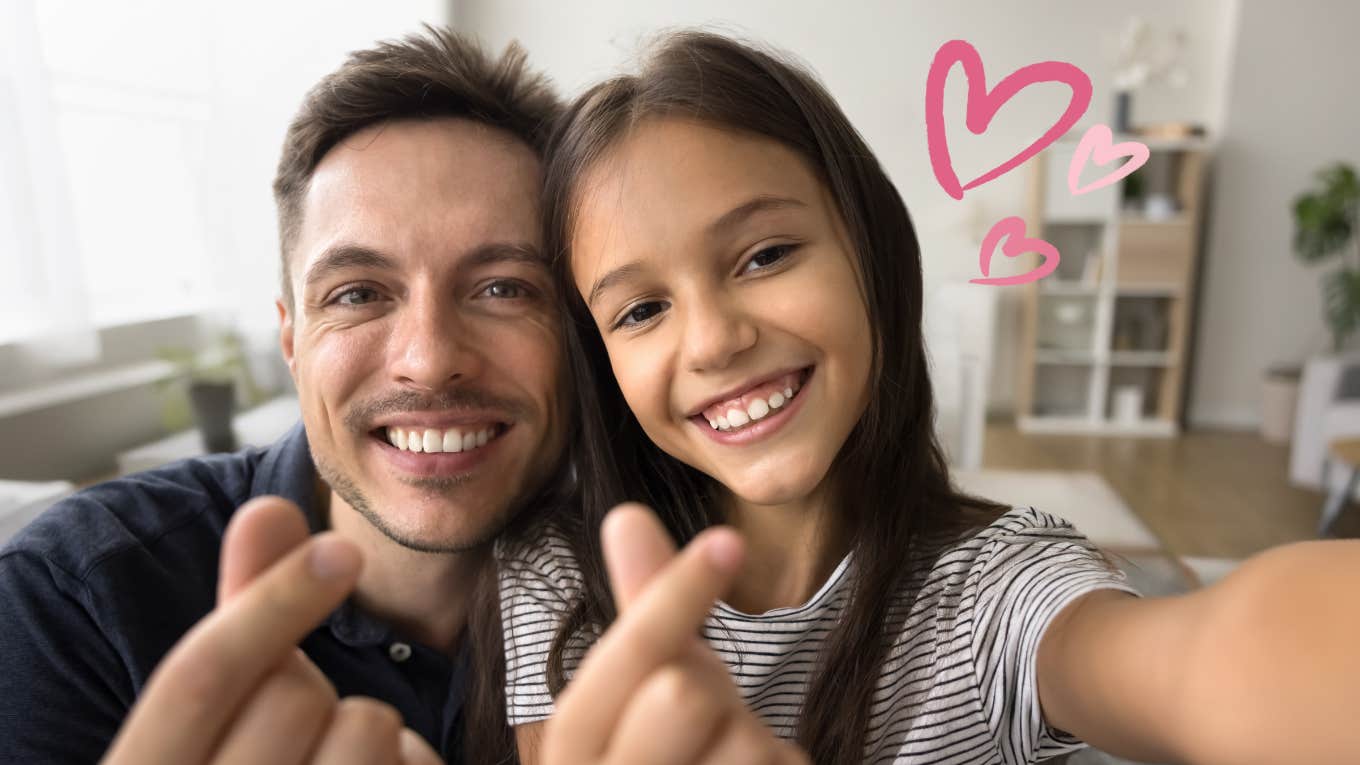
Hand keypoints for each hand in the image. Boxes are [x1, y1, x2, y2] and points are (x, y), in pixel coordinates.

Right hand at [101, 496, 440, 764]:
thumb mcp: (217, 719)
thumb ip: (245, 617)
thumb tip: (267, 508)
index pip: (199, 675)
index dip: (272, 599)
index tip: (342, 547)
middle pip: (295, 694)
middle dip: (317, 689)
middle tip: (300, 734)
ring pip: (368, 724)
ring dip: (374, 732)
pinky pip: (413, 764)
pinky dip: (411, 764)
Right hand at [541, 503, 808, 764]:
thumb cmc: (684, 758)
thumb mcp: (657, 687)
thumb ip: (646, 611)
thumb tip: (625, 512)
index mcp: (571, 750)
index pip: (624, 660)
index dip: (673, 594)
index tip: (728, 539)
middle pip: (684, 692)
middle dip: (718, 695)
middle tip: (710, 728)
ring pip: (749, 740)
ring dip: (760, 750)